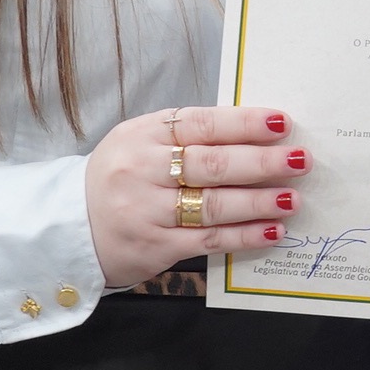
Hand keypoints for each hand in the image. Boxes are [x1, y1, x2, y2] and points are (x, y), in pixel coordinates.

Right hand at [86, 104, 302, 289]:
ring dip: (259, 202)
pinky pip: (208, 239)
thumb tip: (257, 134)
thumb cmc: (121, 178)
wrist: (68, 227)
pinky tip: (272, 231)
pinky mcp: (154, 247)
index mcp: (143, 134)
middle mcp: (142, 170)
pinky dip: (244, 235)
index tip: (283, 123)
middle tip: (301, 161)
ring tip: (294, 199)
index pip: (202, 124)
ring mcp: (146, 211)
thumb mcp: (142, 144)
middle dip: (263, 163)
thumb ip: (190, 137)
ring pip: (213, 205)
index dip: (245, 123)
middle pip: (213, 164)